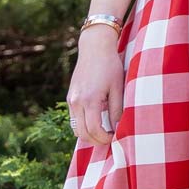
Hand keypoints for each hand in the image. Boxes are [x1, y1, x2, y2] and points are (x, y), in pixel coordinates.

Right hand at [67, 24, 123, 147]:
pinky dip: (83, 125)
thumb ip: (117, 110)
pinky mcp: (70, 97)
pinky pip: (74, 118)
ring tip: (104, 131)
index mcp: (90, 100)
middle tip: (109, 139)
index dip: (104, 139)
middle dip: (96, 140)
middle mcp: (77, 102)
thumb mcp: (118, 88)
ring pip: (76, 128)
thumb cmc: (110, 66)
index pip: (94, 130)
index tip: (115, 137)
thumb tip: (118, 128)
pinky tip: (96, 121)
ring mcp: (71, 100)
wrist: (94, 47)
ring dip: (88, 134)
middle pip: (82, 133)